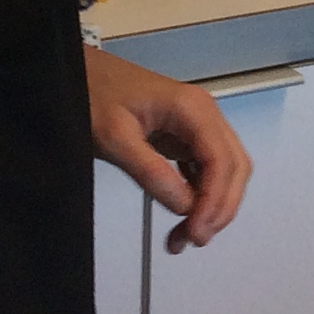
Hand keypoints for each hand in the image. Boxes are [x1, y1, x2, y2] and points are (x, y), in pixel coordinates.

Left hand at [85, 47, 251, 251]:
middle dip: (220, 207)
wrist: (79, 73)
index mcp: (194, 110)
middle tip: (193, 240)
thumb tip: (184, 207)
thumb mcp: (114, 137)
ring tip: (184, 237)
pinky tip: (183, 216)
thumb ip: (150, 171)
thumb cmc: (94, 98)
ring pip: (224, 170)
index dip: (215, 201)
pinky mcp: (185, 135)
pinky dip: (199, 195)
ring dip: (212, 205)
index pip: (222, 161)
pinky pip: (205, 168)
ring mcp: (198, 125)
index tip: (196, 232)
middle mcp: (205, 115)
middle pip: (234, 167)